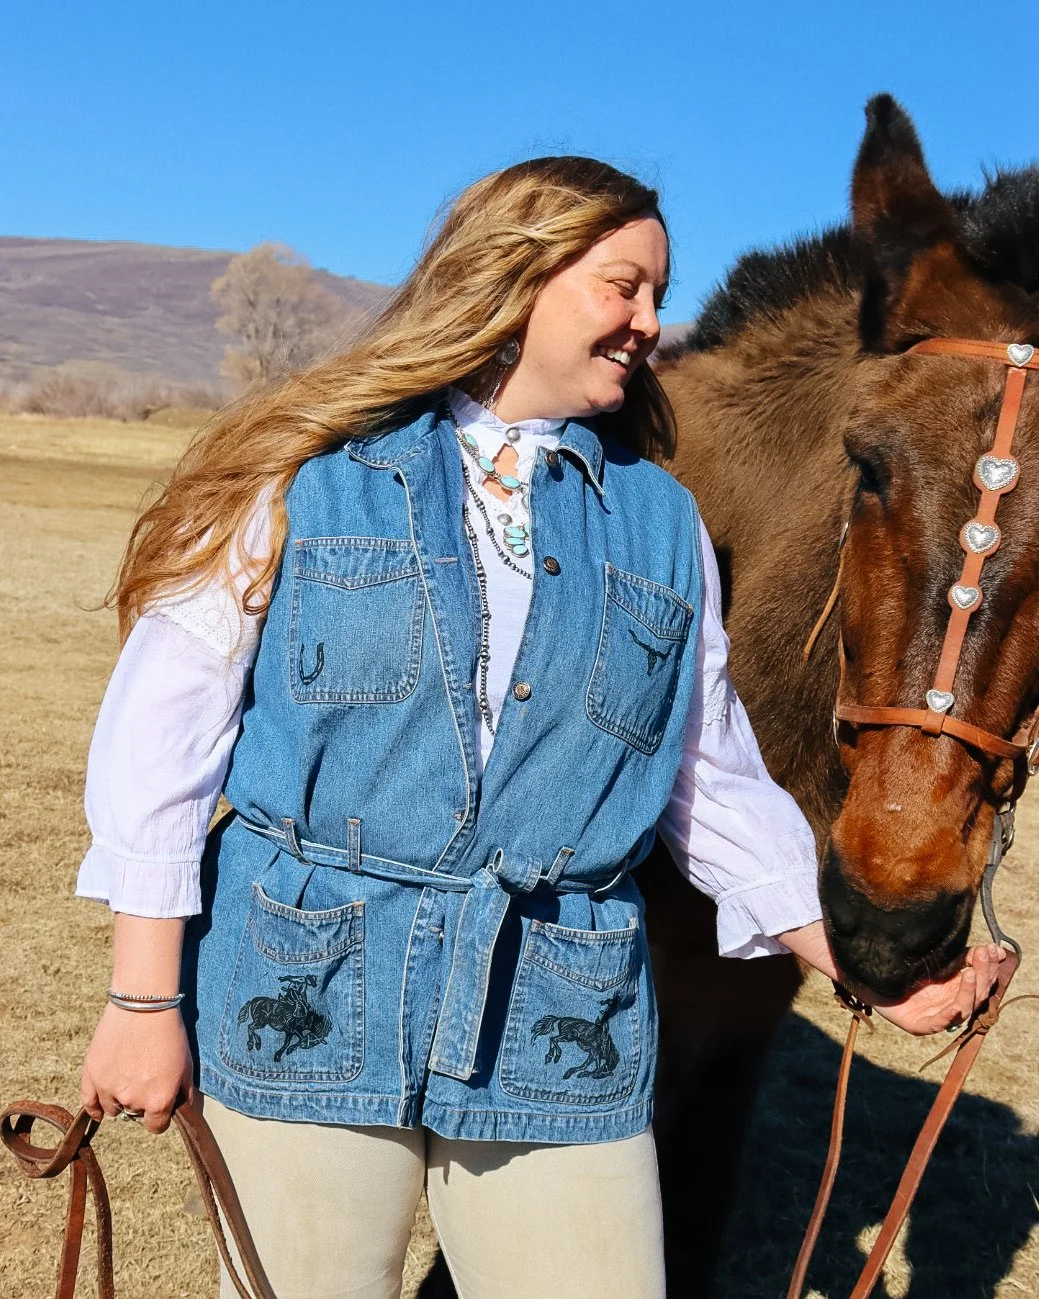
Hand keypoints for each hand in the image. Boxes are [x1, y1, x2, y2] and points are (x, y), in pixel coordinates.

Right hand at [81, 1003, 194, 1133]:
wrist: (144, 1006)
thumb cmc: (169, 1033)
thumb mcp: (187, 1065)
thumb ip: (184, 1095)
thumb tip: (183, 1111)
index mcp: (158, 1101)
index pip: (157, 1126)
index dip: (161, 1116)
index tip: (161, 1105)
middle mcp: (132, 1100)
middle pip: (135, 1114)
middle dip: (141, 1101)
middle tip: (145, 1078)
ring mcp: (108, 1090)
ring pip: (113, 1109)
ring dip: (120, 1099)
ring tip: (128, 1078)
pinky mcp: (91, 1076)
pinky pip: (89, 1104)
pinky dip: (94, 1108)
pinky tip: (99, 1111)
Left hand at [871, 944, 1006, 1035]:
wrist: (873, 980)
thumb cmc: (906, 970)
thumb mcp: (937, 961)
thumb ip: (961, 957)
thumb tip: (992, 949)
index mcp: (957, 989)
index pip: (982, 981)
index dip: (989, 967)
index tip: (994, 950)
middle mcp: (951, 1004)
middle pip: (976, 994)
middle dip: (983, 974)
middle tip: (983, 955)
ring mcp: (936, 1016)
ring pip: (962, 1008)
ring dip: (969, 991)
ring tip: (970, 972)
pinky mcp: (919, 1025)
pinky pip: (938, 1023)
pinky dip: (948, 1017)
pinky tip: (955, 1008)